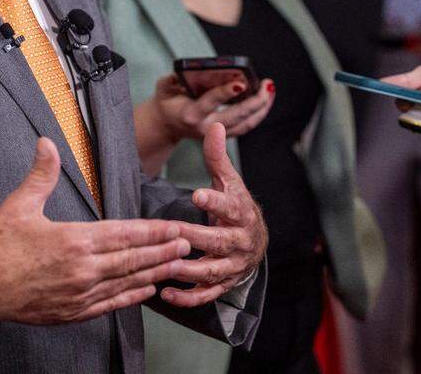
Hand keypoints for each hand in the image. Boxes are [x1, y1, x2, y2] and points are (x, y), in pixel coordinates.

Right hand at [0, 138, 193, 326]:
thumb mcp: (17, 206)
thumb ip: (40, 175)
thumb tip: (47, 143)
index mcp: (71, 241)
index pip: (123, 234)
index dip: (152, 230)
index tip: (173, 226)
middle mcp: (81, 270)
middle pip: (132, 259)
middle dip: (163, 250)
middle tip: (188, 242)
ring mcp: (79, 295)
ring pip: (127, 282)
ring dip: (155, 273)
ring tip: (177, 265)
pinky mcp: (73, 313)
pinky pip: (111, 305)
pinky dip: (132, 297)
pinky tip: (147, 290)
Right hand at [150, 74, 273, 139]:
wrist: (166, 125)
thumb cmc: (167, 102)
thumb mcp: (163, 88)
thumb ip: (171, 80)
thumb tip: (184, 72)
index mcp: (190, 114)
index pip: (210, 102)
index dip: (225, 93)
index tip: (240, 83)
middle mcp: (206, 127)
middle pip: (236, 116)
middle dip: (255, 101)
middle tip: (267, 85)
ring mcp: (216, 134)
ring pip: (246, 123)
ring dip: (262, 108)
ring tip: (270, 89)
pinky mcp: (225, 134)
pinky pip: (246, 126)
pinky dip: (258, 113)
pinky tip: (266, 100)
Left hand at [159, 123, 266, 307]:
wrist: (255, 240)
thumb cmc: (236, 206)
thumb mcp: (229, 181)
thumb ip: (217, 157)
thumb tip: (214, 124)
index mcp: (242, 213)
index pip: (231, 206)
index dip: (215, 200)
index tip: (197, 193)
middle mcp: (240, 242)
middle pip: (218, 241)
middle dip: (194, 237)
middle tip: (171, 233)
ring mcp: (233, 266)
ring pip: (212, 270)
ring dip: (189, 270)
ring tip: (166, 266)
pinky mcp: (224, 284)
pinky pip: (207, 294)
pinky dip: (187, 297)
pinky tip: (165, 293)